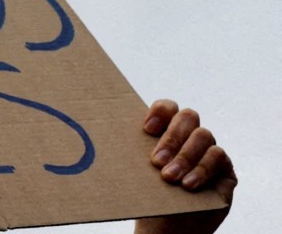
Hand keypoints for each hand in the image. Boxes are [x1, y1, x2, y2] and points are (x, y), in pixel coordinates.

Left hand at [134, 99, 236, 233]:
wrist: (167, 227)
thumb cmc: (149, 196)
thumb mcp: (138, 173)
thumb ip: (134, 153)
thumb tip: (104, 141)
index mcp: (166, 131)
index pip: (168, 107)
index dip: (160, 112)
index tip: (146, 130)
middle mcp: (189, 136)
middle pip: (188, 117)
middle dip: (171, 137)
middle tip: (156, 162)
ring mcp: (208, 150)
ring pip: (203, 135)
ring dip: (184, 156)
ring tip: (169, 177)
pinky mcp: (224, 168)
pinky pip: (217, 156)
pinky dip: (201, 170)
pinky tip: (188, 185)